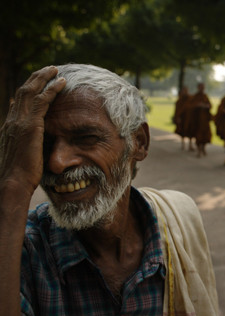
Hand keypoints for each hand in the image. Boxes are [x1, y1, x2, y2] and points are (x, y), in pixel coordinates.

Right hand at [0, 66, 65, 195]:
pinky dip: (51, 89)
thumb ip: (27, 145)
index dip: (29, 89)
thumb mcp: (22, 156)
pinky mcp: (30, 126)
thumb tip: (33, 141)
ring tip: (55, 69)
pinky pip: (42, 101)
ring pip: (32, 91)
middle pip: (24, 91)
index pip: (19, 102)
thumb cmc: (19, 176)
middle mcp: (12, 120)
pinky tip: (61, 82)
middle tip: (48, 69)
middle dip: (36, 78)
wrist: (12, 183)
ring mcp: (19, 122)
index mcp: (10, 126)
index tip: (38, 82)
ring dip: (44, 78)